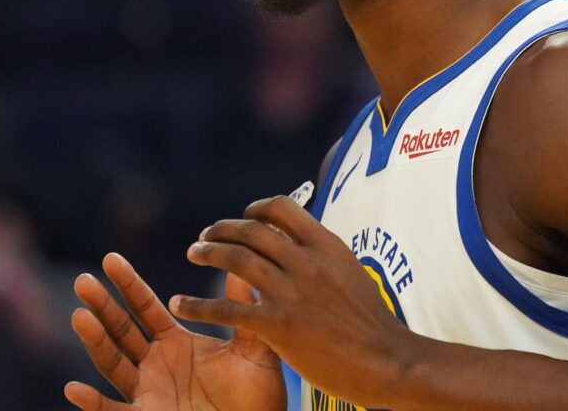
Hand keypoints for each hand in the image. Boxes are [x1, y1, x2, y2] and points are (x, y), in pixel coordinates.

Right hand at [65, 253, 285, 410]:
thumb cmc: (257, 395)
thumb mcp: (253, 348)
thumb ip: (242, 309)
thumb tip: (242, 263)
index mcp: (175, 342)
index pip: (145, 307)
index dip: (127, 284)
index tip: (110, 258)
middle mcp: (155, 364)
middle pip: (121, 330)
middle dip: (102, 305)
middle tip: (83, 280)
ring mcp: (147, 392)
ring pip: (113, 363)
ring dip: (95, 341)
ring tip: (80, 315)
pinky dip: (94, 403)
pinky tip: (73, 389)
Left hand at [171, 196, 413, 407]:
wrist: (387, 359)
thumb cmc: (372, 322)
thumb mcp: (351, 273)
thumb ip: (322, 256)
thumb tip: (299, 243)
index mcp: (327, 245)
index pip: (282, 209)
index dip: (255, 209)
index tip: (242, 217)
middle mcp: (307, 262)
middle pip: (252, 231)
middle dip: (222, 229)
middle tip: (206, 236)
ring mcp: (292, 292)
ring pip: (237, 260)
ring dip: (208, 253)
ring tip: (193, 254)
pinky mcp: (279, 325)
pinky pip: (227, 308)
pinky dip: (197, 304)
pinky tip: (181, 304)